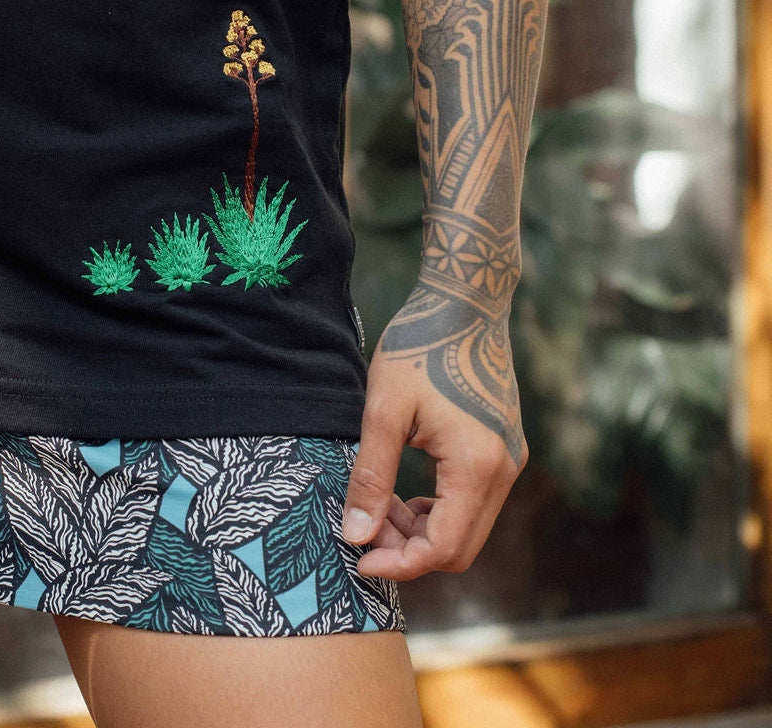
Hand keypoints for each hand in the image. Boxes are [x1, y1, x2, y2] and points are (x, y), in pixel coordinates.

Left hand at [339, 320, 528, 581]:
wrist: (464, 301)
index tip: (357, 557)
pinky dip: (439, 507)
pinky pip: (475, 501)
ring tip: (378, 502)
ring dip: (422, 529)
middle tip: (364, 526)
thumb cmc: (420, 346)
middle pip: (460, 547)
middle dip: (408, 550)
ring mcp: (510, 458)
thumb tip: (356, 535)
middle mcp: (505, 470)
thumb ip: (371, 476)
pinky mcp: (505, 447)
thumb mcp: (384, 410)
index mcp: (477, 466)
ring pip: (468, 527)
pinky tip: (404, 487)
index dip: (398, 564)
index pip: (442, 548)